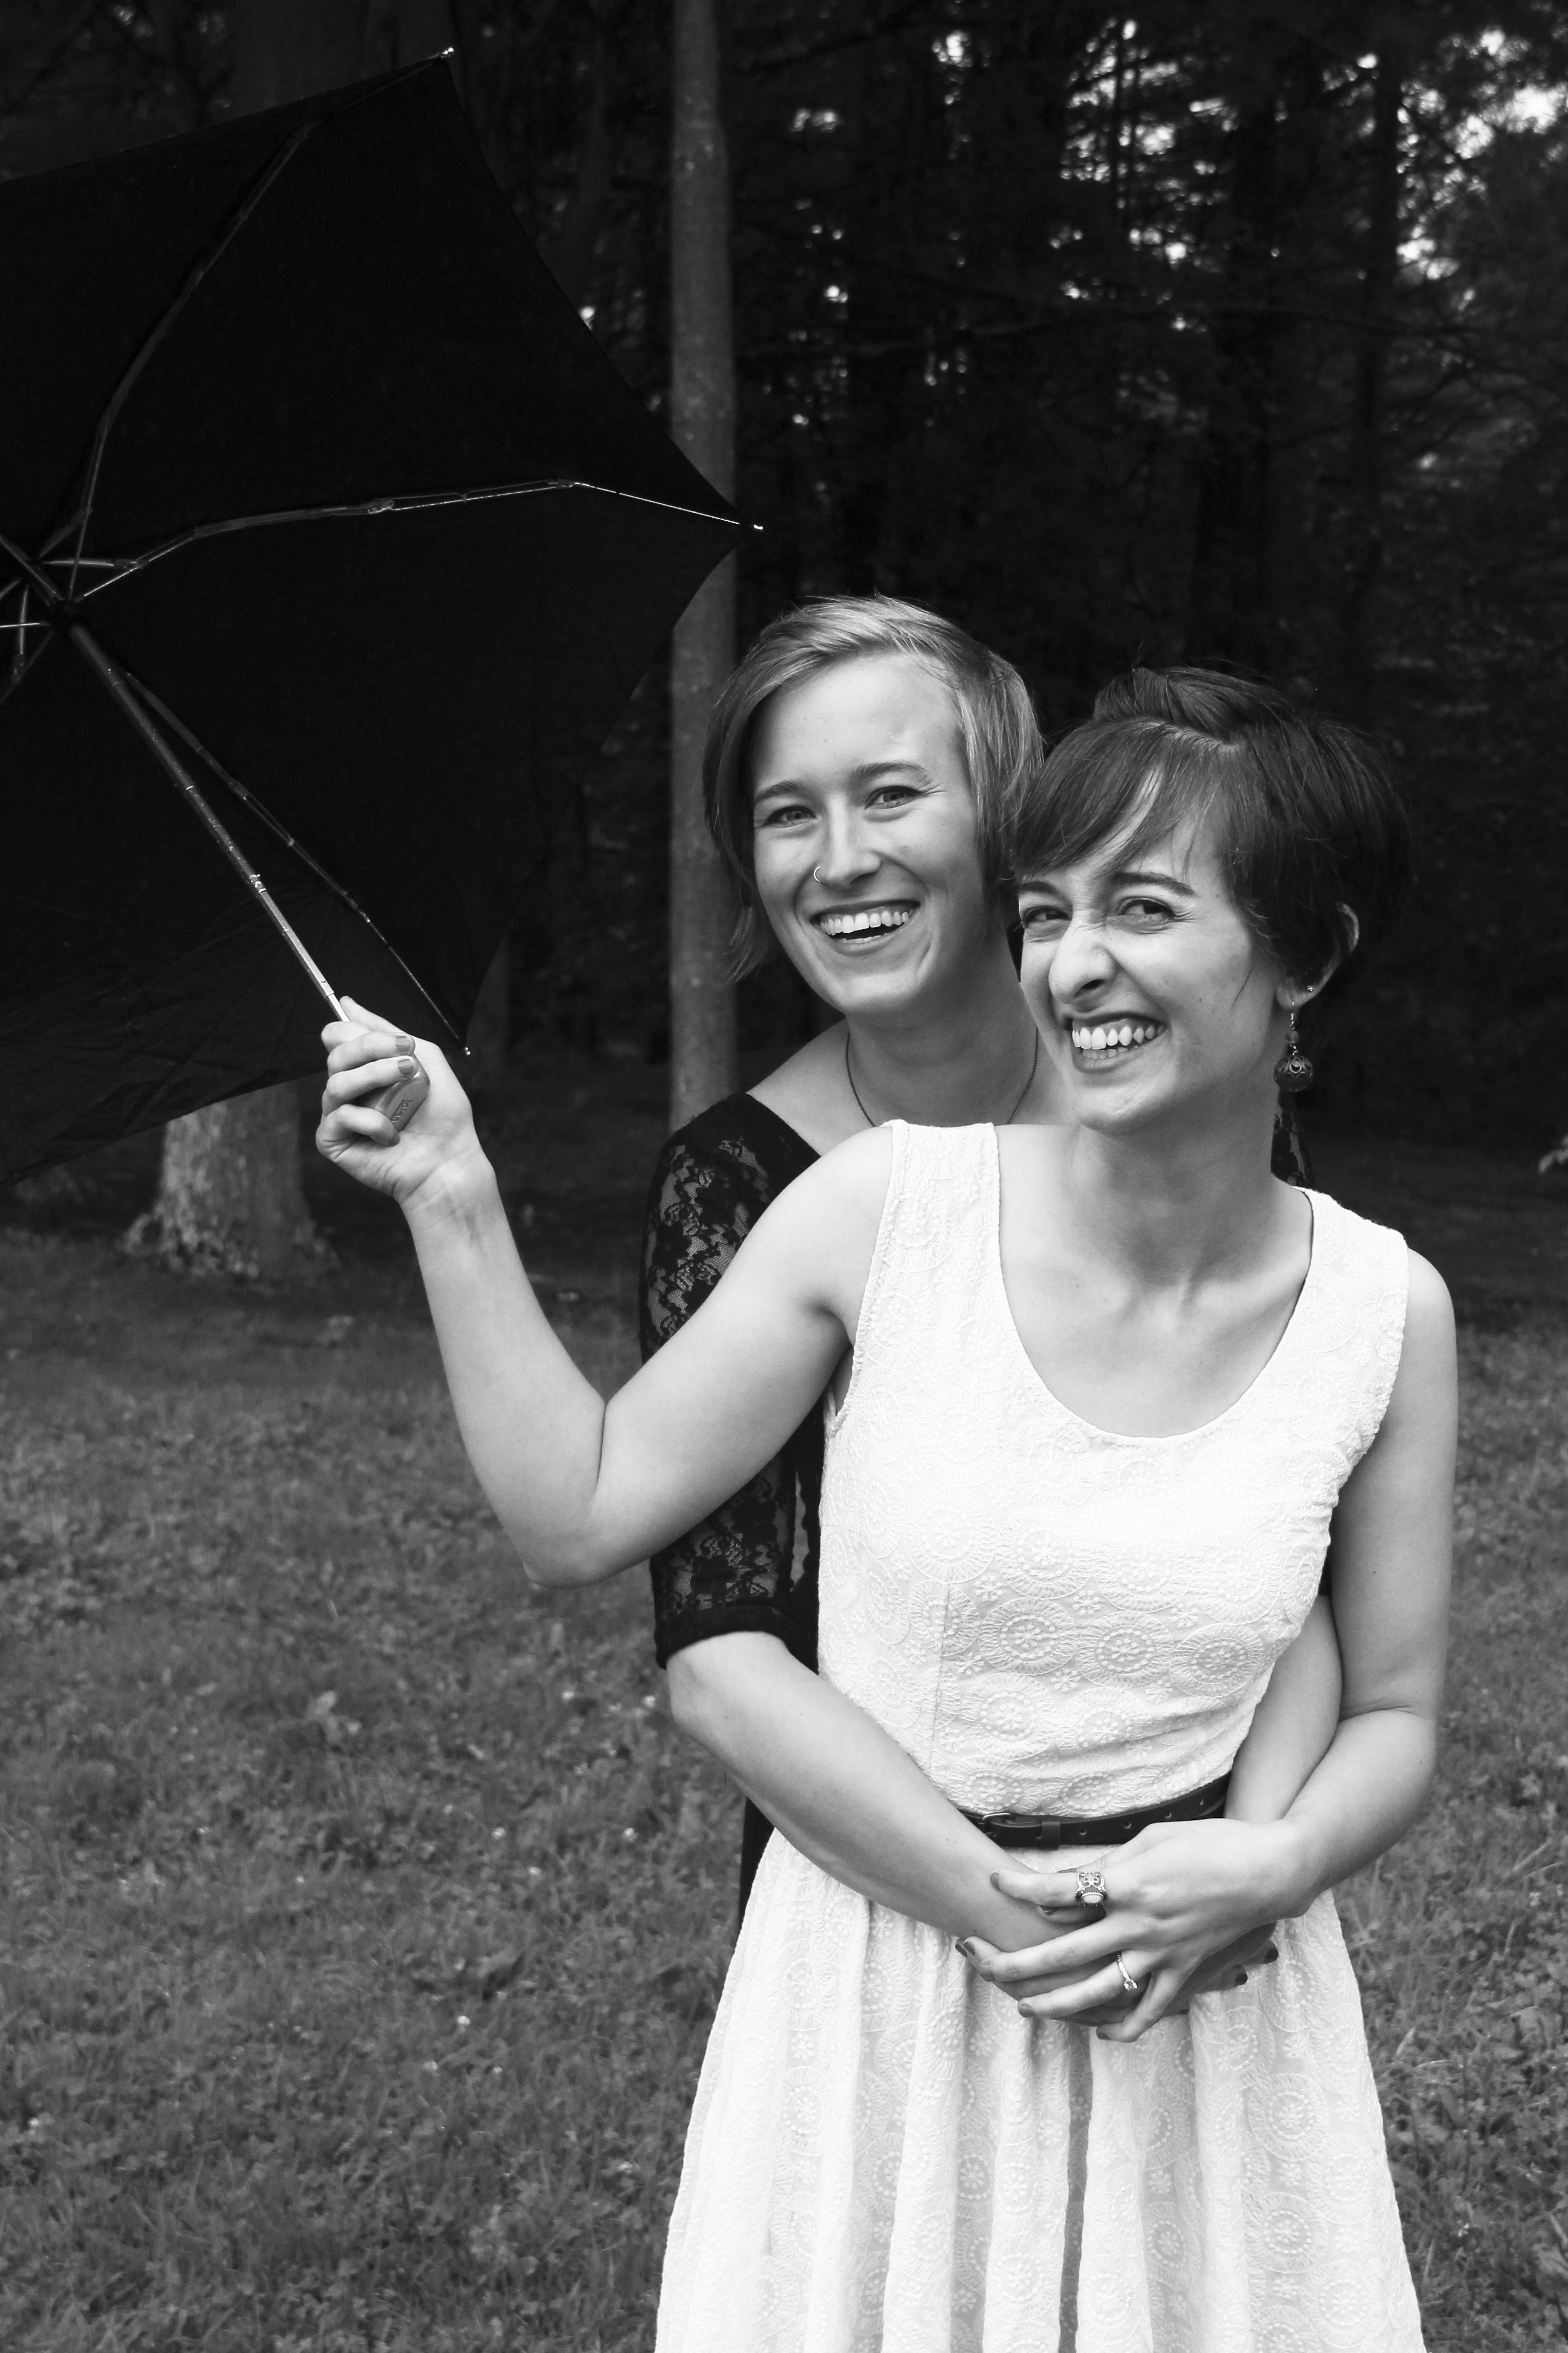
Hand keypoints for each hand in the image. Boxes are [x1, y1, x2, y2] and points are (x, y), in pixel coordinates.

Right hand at [316, 996, 486, 1210]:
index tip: (403, 1042)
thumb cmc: (441, 1114)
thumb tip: (346, 1002)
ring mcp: (338, 1115)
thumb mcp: (424, 1059)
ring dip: (374, 1078)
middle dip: (371, 1051)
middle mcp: (348, 1089)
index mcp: (364, 1068)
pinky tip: (391, 1134)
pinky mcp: (333, 1141)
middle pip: (336, 1054)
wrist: (448, 1160)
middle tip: (408, 1063)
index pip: (340, 1036)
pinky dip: (371, 1121)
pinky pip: (340, 1116)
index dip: (364, 1033)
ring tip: (406, 1084)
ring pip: (336, 1083)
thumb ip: (388, 1029)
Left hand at [957, 1818, 1304, 2042]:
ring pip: (1097, 1991)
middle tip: (981, 1961)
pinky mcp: (1185, 1974)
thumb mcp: (1153, 1839)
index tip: (993, 1880)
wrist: (1268, 1871)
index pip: (1057, 1889)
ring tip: (1026, 2007)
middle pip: (1062, 1951)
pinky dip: (1123, 2026)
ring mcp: (1161, 1955)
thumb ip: (1111, 1866)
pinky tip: (1103, 2033)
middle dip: (1016, 1960)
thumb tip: (1071, 1884)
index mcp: (1127, 1884)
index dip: (1020, 1886)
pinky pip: (1148, 2010)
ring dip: (1056, 2004)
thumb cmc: (1211, 1842)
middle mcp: (1137, 1924)